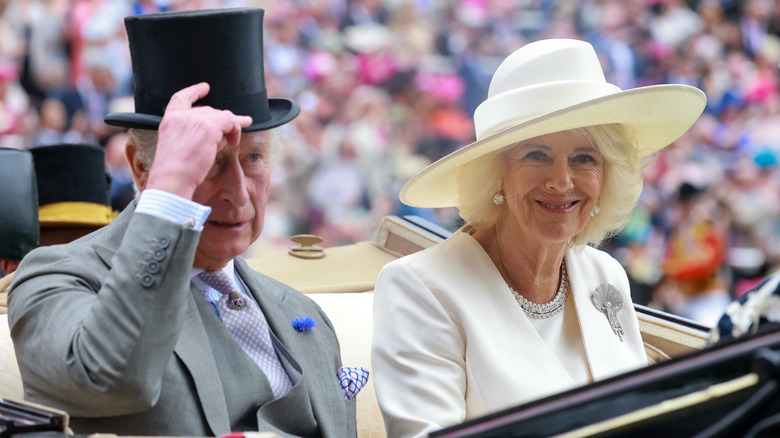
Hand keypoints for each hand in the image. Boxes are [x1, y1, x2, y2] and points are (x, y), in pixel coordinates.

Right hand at [144, 83, 252, 198]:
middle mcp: (182, 116)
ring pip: (222, 116)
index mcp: (170, 120)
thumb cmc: (176, 170)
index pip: (181, 98)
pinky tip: (234, 141)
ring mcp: (195, 119)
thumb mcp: (180, 147)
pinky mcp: (209, 127)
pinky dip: (236, 129)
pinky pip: (230, 121)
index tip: (205, 87)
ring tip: (233, 141)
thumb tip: (222, 134)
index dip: (194, 91)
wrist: (173, 178)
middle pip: (208, 110)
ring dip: (230, 128)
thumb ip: (195, 135)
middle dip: (220, 123)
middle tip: (228, 138)